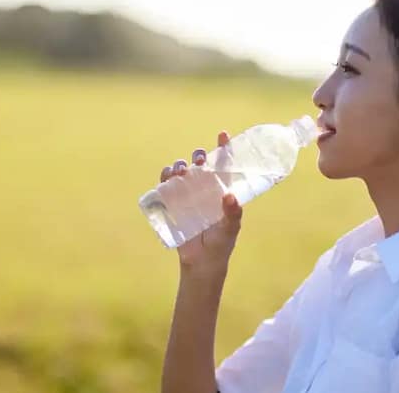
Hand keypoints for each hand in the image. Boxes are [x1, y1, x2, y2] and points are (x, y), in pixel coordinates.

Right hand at [159, 131, 242, 271]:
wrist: (201, 263)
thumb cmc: (221, 244)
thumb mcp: (230, 229)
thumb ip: (233, 214)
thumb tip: (229, 197)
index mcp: (222, 190)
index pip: (224, 165)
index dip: (223, 148)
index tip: (223, 134)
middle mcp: (205, 189)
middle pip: (200, 164)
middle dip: (199, 156)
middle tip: (199, 159)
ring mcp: (188, 195)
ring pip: (182, 172)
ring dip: (180, 166)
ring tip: (181, 171)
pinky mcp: (173, 204)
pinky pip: (166, 185)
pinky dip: (165, 177)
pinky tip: (167, 177)